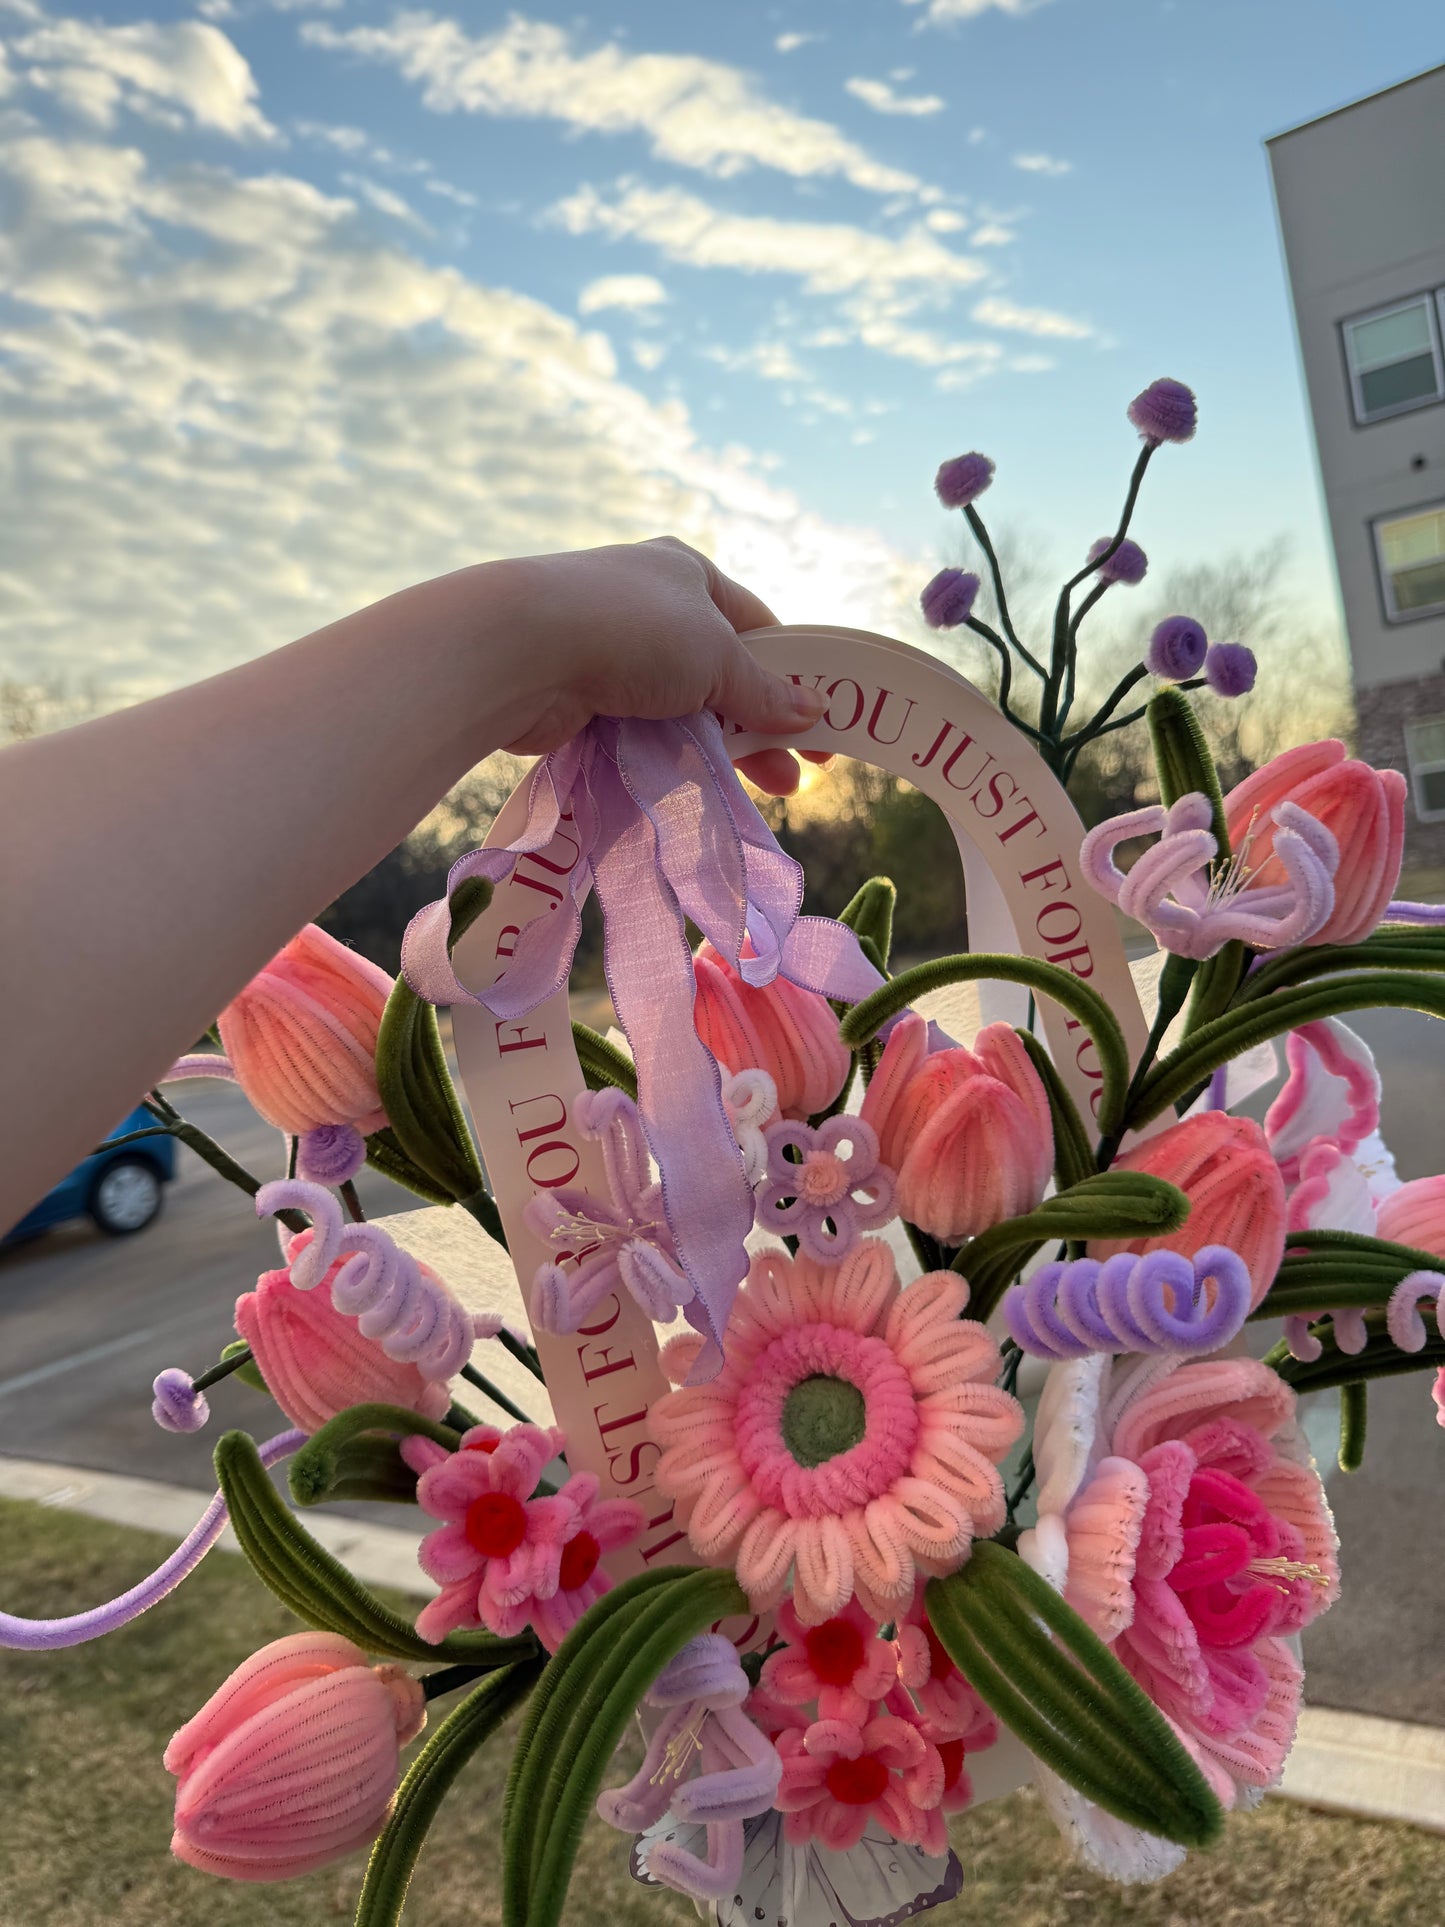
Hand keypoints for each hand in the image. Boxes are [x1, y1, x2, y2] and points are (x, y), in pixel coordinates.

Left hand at [496, 537, 827, 794]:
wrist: (519, 649)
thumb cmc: (630, 633)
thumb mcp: (716, 660)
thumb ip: (764, 691)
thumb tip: (813, 710)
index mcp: (689, 573)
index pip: (759, 626)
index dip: (794, 678)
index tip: (820, 731)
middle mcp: (651, 603)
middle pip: (721, 673)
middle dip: (757, 728)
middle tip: (789, 781)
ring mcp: (612, 648)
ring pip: (680, 706)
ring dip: (715, 747)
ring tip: (747, 792)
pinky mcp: (580, 692)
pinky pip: (639, 728)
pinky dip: (665, 754)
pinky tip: (687, 784)